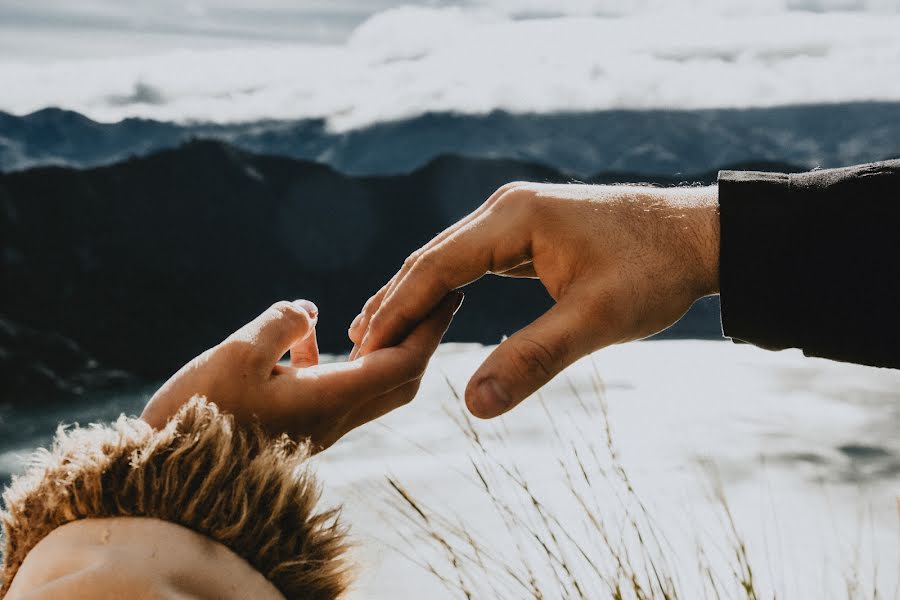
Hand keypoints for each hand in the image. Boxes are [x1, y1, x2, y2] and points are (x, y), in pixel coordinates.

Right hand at [142, 294, 462, 449]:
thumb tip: (310, 311)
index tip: (451, 294)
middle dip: (423, 337)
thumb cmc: (200, 416)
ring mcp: (316, 425)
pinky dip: (336, 358)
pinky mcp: (296, 427)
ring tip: (381, 310)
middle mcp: (333, 417)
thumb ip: (281, 324)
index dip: (430, 328)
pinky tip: (304, 337)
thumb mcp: (236, 354)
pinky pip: (333, 389)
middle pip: (400, 378)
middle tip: (436, 299)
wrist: (173, 480)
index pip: (401, 362)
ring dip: (384, 347)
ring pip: (370, 384)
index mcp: (329, 399)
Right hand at [349, 183, 718, 418]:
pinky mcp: (527, 231)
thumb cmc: (654, 272)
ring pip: (447, 258)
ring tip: (375, 332)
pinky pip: (471, 260)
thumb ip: (534, 359)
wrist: (700, 236)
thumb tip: (474, 405)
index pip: (435, 265)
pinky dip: (444, 288)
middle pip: (431, 257)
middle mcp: (506, 210)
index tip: (365, 347)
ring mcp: (516, 218)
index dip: (398, 309)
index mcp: (515, 219)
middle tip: (357, 347)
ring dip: (414, 295)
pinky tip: (429, 311)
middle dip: (394, 303)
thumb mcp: (597, 321)